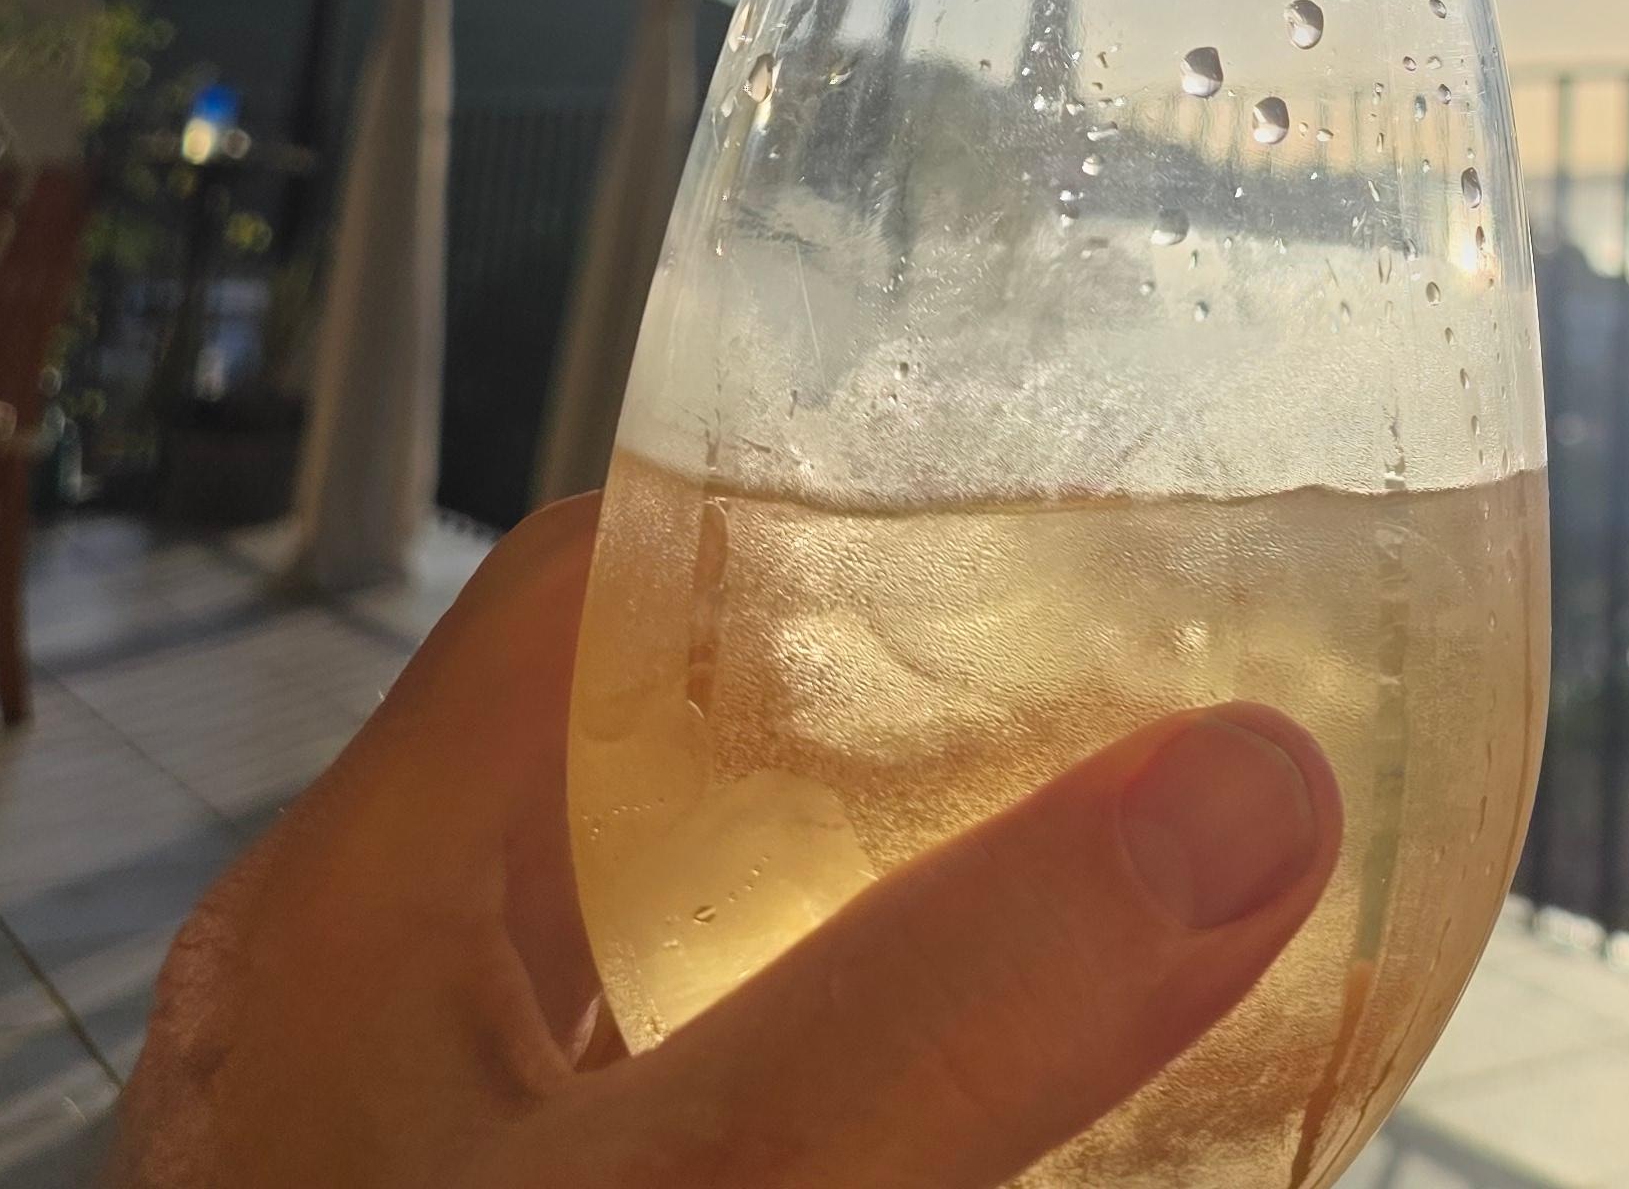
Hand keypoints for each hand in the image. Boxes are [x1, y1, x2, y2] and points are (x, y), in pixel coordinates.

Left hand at [110, 496, 1342, 1188]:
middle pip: (691, 770)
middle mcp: (403, 1009)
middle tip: (1167, 709)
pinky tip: (1038, 1128)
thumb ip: (951, 1013)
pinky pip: (741, 1117)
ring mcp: (468, 1156)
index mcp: (376, 903)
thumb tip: (1252, 788)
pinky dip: (892, 1094)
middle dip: (936, 730)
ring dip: (931, 930)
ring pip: (732, 966)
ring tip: (1155, 897)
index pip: (610, 581)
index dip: (836, 506)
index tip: (1062, 505)